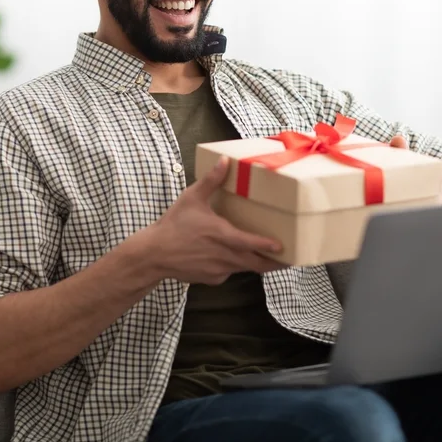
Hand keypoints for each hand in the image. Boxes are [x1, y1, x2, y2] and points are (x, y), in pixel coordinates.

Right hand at [141, 156, 287, 284]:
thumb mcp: (192, 198)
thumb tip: (225, 161)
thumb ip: (211, 180)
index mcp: (222, 235)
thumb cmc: (173, 226)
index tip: (283, 248)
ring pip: (244, 269)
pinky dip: (233, 265)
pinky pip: (228, 272)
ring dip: (256, 264)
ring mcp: (219, 270)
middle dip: (274, 263)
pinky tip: (228, 256)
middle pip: (256, 265)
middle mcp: (224, 256)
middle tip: (288, 259)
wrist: (153, 255)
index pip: (251, 243)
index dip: (268, 247)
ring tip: (269, 258)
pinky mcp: (212, 279)